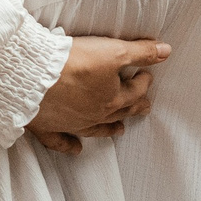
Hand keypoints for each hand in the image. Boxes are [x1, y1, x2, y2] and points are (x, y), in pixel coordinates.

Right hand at [27, 36, 170, 154]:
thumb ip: (141, 52)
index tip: (148, 75)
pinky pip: (61, 141)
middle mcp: (94, 115)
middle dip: (133, 108)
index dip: (144, 81)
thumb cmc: (75, 62)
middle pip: (119, 112)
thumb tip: (167, 51)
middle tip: (144, 108)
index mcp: (111, 99)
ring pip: (95, 129)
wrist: (33, 77)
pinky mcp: (47, 127)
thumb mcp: (114, 50)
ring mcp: (71, 124)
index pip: (135, 92)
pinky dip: (69, 146)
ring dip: (109, 130)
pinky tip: (76, 150)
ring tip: (120, 131)